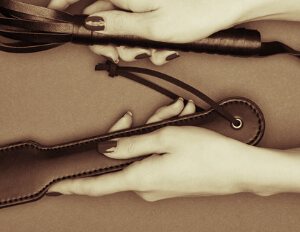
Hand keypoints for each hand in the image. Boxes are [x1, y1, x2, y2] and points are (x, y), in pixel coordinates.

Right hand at [48, 0, 245, 64]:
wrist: (227, 7)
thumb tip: (90, 27)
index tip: (54, 14)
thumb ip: (117, 28)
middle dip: (107, 40)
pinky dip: (148, 43)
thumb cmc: (197, 12)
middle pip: (101, 16)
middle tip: (119, 55)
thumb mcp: (152, 29)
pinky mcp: (158, 11)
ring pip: (122, 27)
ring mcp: (146, 2)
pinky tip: (165, 50)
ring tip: (151, 53)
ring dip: (131, 46)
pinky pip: (141, 29)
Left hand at [48, 98, 275, 200]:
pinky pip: (156, 156)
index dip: (74, 185)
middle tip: (157, 112)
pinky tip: (181, 124)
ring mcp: (159, 185)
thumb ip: (132, 141)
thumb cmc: (211, 156)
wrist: (243, 170)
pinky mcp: (170, 181)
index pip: (97, 185)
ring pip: (143, 151)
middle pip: (124, 155)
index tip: (57, 186)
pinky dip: (165, 139)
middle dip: (137, 129)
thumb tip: (109, 147)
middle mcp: (147, 186)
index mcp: (140, 178)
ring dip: (157, 129)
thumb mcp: (166, 138)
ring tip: (179, 115)